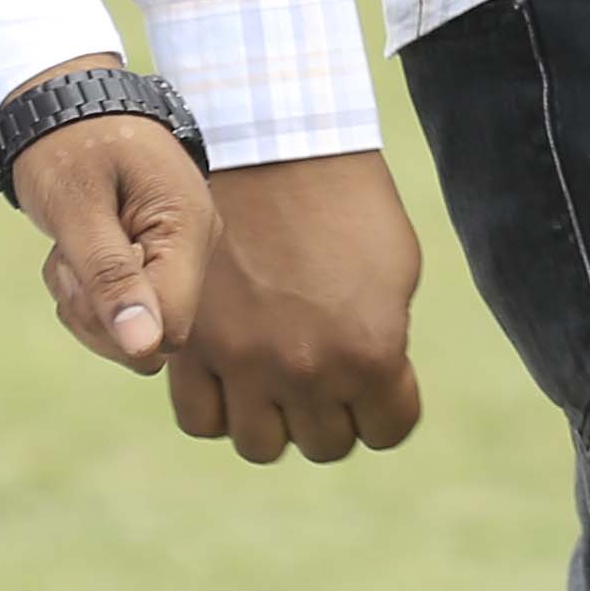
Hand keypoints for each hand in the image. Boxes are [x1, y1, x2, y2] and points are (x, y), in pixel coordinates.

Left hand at [4, 66, 216, 370]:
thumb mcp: (77, 209)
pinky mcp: (158, 259)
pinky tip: (78, 248)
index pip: (171, 327)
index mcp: (188, 227)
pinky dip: (86, 293)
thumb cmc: (68, 145)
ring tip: (72, 245)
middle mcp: (196, 246)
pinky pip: (122, 310)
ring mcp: (179, 254)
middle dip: (97, 311)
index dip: (117, 321)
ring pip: (133, 329)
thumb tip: (145, 348)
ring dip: (86, 301)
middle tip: (69, 257)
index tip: (80, 271)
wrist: (63, 102)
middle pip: (154, 334)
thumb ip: (110, 278)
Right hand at [171, 149, 424, 464]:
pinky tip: (235, 377)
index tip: (379, 382)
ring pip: (262, 445)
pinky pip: (201, 420)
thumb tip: (370, 389)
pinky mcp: (193, 345)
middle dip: (334, 413)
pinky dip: (220, 410)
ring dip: (276, 420)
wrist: (274, 145)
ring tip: (280, 380)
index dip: (387, 407)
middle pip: (326, 444)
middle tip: (328, 374)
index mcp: (371, 353)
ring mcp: (244, 362)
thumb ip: (385, 344)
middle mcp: (307, 370)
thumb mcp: (396, 274)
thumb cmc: (348, 202)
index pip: (388, 430)